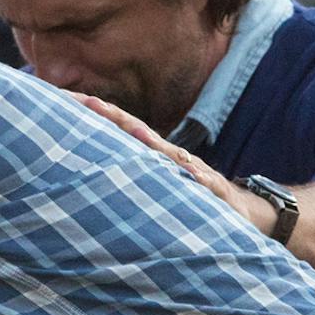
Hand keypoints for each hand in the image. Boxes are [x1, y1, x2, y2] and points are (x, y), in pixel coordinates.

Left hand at [72, 92, 278, 234]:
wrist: (247, 212)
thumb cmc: (195, 201)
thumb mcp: (159, 189)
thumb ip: (133, 178)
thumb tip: (94, 175)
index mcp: (155, 158)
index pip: (121, 131)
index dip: (98, 116)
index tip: (67, 101)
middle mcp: (172, 159)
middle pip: (140, 133)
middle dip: (116, 117)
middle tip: (88, 102)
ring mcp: (195, 173)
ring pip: (170, 155)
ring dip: (152, 142)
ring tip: (133, 131)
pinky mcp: (216, 191)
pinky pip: (205, 183)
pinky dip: (197, 176)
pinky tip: (189, 171)